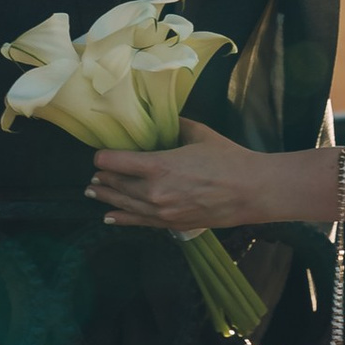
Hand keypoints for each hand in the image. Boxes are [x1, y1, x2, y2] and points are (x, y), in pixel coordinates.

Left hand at [88, 118, 276, 236]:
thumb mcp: (199, 134)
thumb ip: (174, 126)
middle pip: (116, 184)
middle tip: (94, 175)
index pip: (114, 162)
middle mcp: (154, 192)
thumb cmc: (228, 159)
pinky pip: (139, 222)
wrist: (251, 191)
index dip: (103, 157)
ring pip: (123, 204)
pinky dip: (121, 218)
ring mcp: (162, 212)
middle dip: (103, 178)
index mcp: (158, 166)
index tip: (100, 155)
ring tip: (92, 192)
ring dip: (106, 197)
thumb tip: (162, 120)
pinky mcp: (172, 225)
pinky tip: (109, 217)